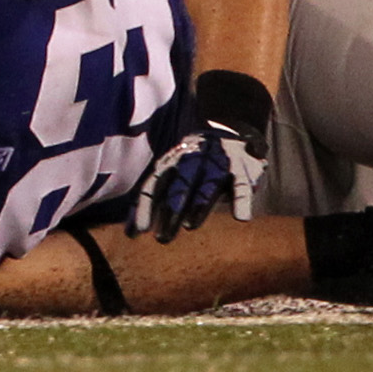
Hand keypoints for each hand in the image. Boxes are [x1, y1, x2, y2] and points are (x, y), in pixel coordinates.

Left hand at [130, 70, 271, 239]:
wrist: (230, 134)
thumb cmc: (193, 166)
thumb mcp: (172, 178)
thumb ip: (155, 200)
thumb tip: (130, 232)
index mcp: (170, 165)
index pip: (153, 186)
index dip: (144, 208)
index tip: (137, 233)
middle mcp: (190, 162)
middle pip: (178, 187)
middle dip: (169, 211)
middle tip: (162, 237)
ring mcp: (216, 164)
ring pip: (206, 186)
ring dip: (198, 205)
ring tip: (190, 225)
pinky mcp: (241, 169)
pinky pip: (241, 185)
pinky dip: (241, 200)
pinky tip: (241, 218)